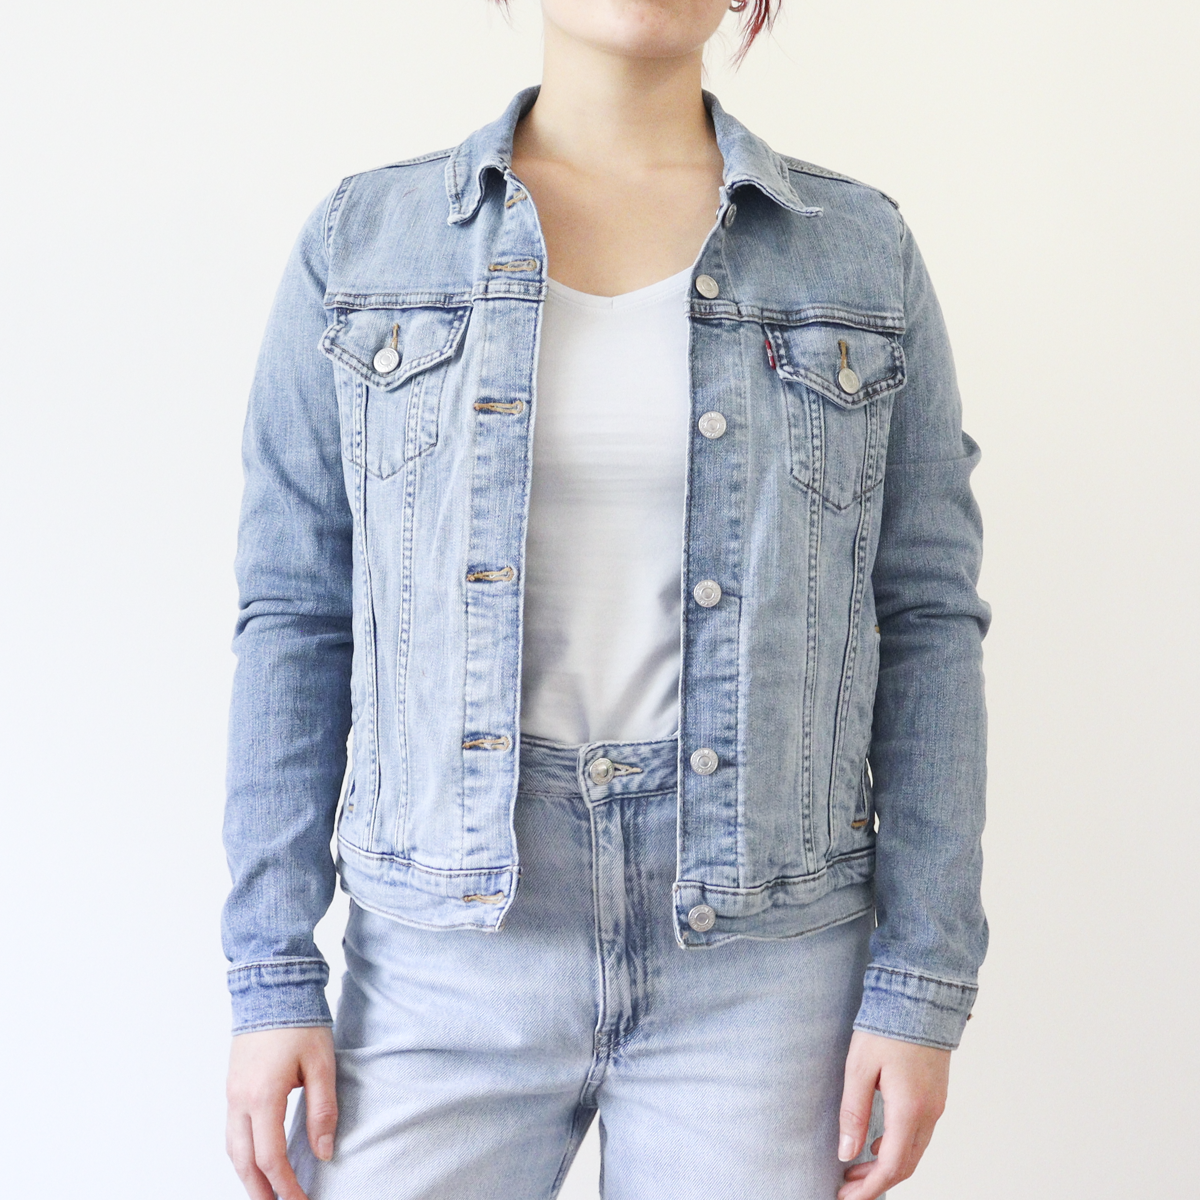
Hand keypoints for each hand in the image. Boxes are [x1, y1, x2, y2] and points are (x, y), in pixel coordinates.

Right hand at [226, 1026, 337, 1199]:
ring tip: (267, 1194)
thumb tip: (324, 1152)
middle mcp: (240, 1101)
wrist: (271, 987)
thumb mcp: (322, 1064)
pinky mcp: (232, 1086)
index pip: (271, 1158)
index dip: (285, 1186)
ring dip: (248, 1176)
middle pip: (244, 1162)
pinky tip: (256, 1160)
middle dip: (261, 1192)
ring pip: (233, 1150)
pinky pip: (232, 1132)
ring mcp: (231, 1094)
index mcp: (263, 1097)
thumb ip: (323, 1110)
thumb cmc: (299, 1022)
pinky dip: (242, 1154)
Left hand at [836, 1030, 949, 1199]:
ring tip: (857, 1170)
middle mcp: (929, 1113)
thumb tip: (846, 1152)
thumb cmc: (886, 1029)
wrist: (919, 998)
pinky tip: (878, 1144)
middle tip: (847, 1189)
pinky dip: (900, 1148)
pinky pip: (920, 1135)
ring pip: (915, 1151)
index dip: (870, 1188)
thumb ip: (853, 1113)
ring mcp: (937, 1105)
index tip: (847, 1199)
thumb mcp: (859, 1068)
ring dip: (888, 1166)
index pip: (892, 1166)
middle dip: (877, 1182)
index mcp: (909, 1110)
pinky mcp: (936, 1095)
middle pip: (906, 1165)